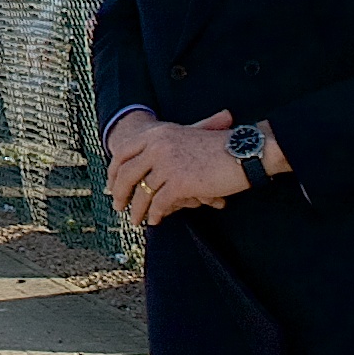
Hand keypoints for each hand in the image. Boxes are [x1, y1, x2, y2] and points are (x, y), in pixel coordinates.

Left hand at [105, 108, 287, 227]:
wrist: (242, 150)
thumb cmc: (217, 146)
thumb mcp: (184, 137)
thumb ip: (162, 147)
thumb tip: (142, 168)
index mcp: (156, 134)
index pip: (123, 153)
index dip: (114, 172)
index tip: (111, 186)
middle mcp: (157, 147)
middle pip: (126, 174)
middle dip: (119, 193)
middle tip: (118, 206)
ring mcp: (167, 164)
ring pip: (142, 193)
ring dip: (136, 210)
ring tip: (135, 220)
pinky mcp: (179, 183)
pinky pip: (159, 204)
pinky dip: (156, 215)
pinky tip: (155, 221)